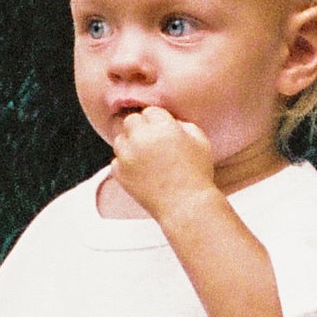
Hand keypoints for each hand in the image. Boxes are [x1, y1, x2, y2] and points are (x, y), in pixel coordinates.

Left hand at [107, 103, 220, 219]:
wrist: (186, 205)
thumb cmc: (197, 173)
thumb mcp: (200, 141)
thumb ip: (183, 124)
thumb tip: (169, 121)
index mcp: (162, 127)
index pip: (150, 111)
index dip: (157, 120)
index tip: (162, 131)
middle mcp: (141, 138)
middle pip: (130, 120)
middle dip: (140, 127)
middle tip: (151, 141)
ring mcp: (127, 156)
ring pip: (119, 139)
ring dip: (130, 143)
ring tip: (145, 156)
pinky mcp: (120, 173)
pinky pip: (116, 160)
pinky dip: (125, 163)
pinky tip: (140, 171)